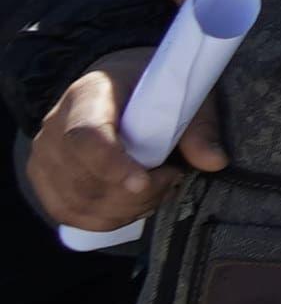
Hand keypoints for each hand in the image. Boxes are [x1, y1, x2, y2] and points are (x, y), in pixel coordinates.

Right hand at [24, 47, 215, 231]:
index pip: (86, 136)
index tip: (144, 182)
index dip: (112, 164)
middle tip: (172, 177)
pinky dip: (107, 218)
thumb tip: (214, 161)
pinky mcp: (44, 181)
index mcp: (88, 96)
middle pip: (84, 180)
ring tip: (157, 188)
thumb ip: (198, 127)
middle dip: (136, 193)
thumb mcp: (181, 92)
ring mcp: (43, 158)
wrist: (113, 85)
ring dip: (125, 208)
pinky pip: (71, 214)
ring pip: (79, 204)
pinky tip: (134, 203)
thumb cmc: (149, 87)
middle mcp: (54, 128)